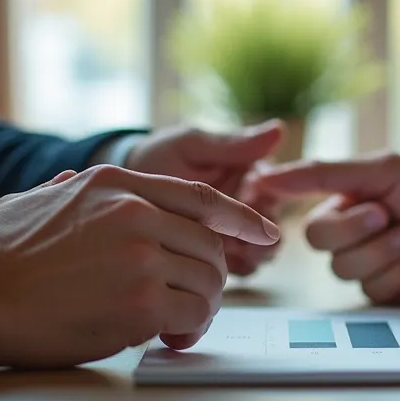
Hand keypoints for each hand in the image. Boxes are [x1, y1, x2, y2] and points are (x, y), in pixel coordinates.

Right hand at [0, 165, 278, 367]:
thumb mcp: (37, 199)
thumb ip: (71, 190)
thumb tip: (77, 182)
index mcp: (115, 183)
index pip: (200, 197)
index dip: (241, 217)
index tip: (266, 232)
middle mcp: (136, 212)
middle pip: (212, 245)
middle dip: (210, 279)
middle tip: (191, 304)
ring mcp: (141, 255)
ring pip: (210, 282)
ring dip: (201, 309)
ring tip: (174, 324)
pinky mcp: (142, 300)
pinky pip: (194, 315)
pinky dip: (189, 331)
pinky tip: (167, 338)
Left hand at [124, 120, 284, 275]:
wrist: (120, 192)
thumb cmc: (157, 157)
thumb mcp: (191, 146)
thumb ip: (231, 145)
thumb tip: (279, 130)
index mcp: (250, 175)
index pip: (276, 191)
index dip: (266, 198)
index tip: (248, 195)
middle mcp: (248, 208)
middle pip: (273, 229)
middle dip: (263, 237)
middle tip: (242, 237)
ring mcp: (234, 235)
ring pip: (260, 253)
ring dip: (250, 256)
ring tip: (224, 253)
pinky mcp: (218, 259)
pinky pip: (238, 270)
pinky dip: (232, 270)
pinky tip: (212, 265)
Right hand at [253, 153, 399, 302]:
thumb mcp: (387, 171)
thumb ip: (325, 173)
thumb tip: (266, 174)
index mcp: (348, 201)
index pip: (313, 224)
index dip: (344, 222)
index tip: (379, 209)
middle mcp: (354, 233)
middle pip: (325, 251)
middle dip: (367, 238)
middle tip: (398, 220)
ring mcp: (373, 264)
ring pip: (349, 274)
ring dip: (389, 256)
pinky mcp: (392, 291)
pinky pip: (374, 294)